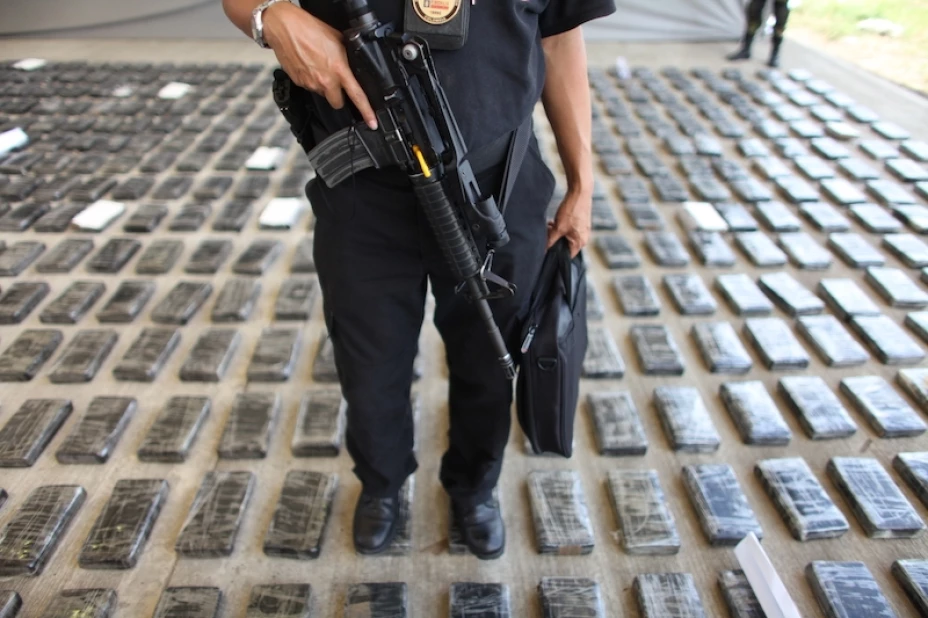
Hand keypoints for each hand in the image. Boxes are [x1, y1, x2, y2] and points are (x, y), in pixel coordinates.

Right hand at [263, 2, 377, 128]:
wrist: (284, 27)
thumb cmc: (309, 28)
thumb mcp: (337, 39)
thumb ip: (346, 55)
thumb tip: (350, 62)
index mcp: (339, 69)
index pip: (357, 96)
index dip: (366, 112)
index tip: (372, 122)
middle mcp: (325, 80)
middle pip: (337, 103)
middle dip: (339, 96)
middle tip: (336, 83)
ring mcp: (311, 83)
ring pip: (322, 94)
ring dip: (323, 85)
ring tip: (319, 66)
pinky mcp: (299, 82)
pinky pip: (309, 87)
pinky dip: (311, 79)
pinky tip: (308, 65)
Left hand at [546, 188, 591, 257]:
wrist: (580, 192)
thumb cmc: (571, 210)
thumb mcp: (558, 227)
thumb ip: (551, 240)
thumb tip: (544, 250)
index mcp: (580, 243)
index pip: (567, 256)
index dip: (556, 254)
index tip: (547, 249)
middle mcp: (584, 238)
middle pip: (566, 245)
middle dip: (555, 241)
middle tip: (546, 234)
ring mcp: (583, 230)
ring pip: (566, 236)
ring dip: (557, 233)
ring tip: (549, 226)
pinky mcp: (581, 223)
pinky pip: (569, 229)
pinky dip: (561, 227)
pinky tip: (554, 221)